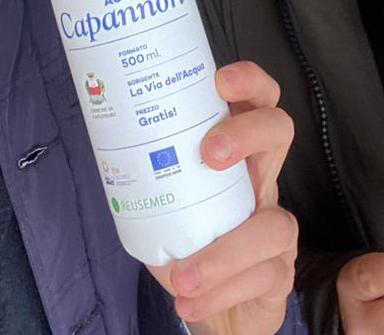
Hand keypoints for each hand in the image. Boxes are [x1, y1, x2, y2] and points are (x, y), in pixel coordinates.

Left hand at [147, 62, 297, 332]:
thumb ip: (148, 172)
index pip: (255, 100)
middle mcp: (263, 181)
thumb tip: (103, 133)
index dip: (249, 82)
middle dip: (248, 133)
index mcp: (234, 155)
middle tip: (210, 154)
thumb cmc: (185, 242)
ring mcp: (278, 226)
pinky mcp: (279, 273)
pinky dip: (221, 291)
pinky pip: (262, 277)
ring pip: (274, 225)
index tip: (221, 80)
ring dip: (224, 252)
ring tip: (181, 276)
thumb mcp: (164, 201)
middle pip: (279, 131)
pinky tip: (191, 299)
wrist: (209, 303)